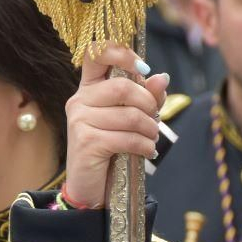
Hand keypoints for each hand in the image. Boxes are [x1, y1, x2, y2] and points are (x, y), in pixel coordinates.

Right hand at [62, 45, 169, 207]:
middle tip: (155, 118)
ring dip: (150, 129)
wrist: (91, 187)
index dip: (121, 53)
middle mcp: (79, 100)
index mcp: (89, 88)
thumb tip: (162, 77)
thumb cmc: (112, 149)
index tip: (142, 68)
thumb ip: (146, 97)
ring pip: (129, 115)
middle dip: (148, 104)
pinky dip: (144, 146)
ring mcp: (79, 121)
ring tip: (152, 138)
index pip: (96, 53)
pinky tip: (147, 152)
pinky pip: (126, 137)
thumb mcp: (131, 119)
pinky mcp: (86, 142)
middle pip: (122, 87)